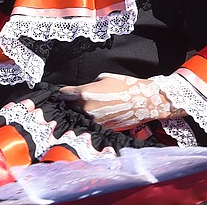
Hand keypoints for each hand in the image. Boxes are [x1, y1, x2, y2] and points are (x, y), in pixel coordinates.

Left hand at [59, 72, 178, 129]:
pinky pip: (90, 122)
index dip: (62, 92)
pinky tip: (97, 113)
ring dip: (79, 112)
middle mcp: (86, 109)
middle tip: (73, 98)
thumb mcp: (104, 78)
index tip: (62, 91)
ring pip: (79, 116)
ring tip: (87, 106)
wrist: (143, 101)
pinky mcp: (101, 128)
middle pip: (69, 106)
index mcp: (85, 94)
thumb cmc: (125, 86)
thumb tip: (82, 90)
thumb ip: (89, 85)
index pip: (63, 94)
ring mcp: (93, 121)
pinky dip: (90, 118)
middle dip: (70, 102)